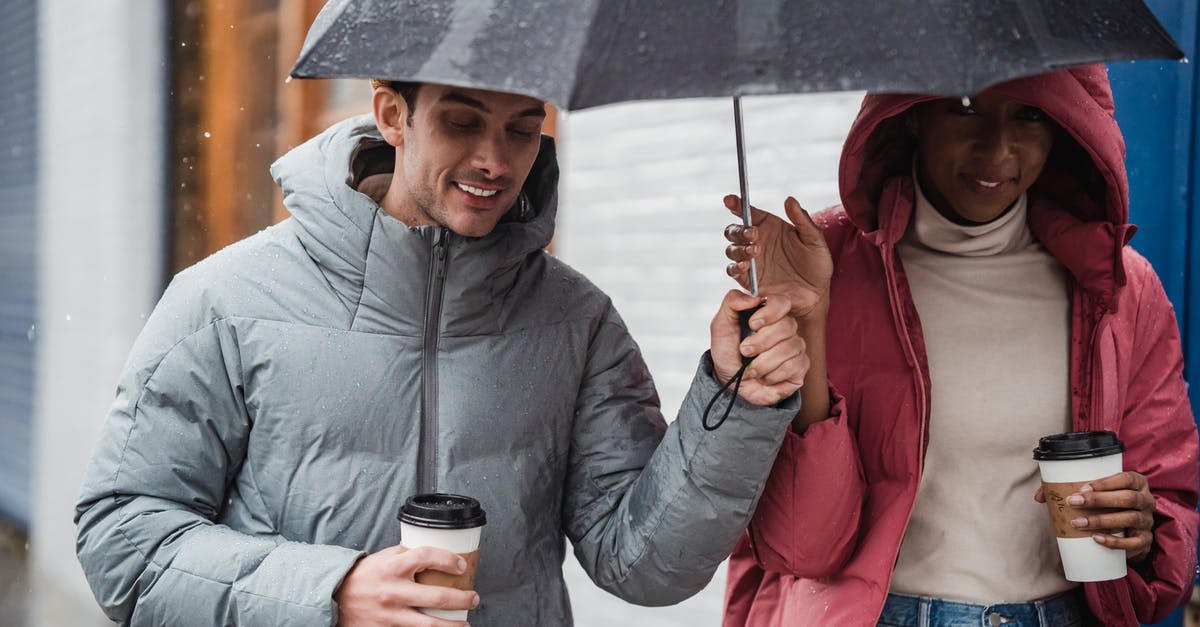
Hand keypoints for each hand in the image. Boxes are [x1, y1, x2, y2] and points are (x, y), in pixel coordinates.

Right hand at [336, 545, 478, 625]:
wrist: (335, 598)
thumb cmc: (363, 576)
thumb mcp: (383, 558)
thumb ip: (407, 555)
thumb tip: (436, 553)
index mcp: (392, 567)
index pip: (426, 556)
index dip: (448, 560)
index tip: (461, 566)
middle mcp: (392, 592)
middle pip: (437, 597)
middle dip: (462, 599)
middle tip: (473, 598)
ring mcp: (389, 616)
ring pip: (430, 625)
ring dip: (454, 626)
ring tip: (465, 624)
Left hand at [711, 289, 809, 405]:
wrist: (730, 384)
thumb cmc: (728, 353)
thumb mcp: (721, 325)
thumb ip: (732, 302)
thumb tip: (753, 297)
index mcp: (768, 314)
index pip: (781, 302)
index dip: (769, 313)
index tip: (753, 324)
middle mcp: (785, 328)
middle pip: (785, 326)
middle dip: (760, 343)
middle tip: (745, 351)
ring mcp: (795, 347)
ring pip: (788, 348)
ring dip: (762, 363)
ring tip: (751, 368)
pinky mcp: (800, 367)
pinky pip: (793, 366)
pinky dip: (772, 375)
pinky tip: (764, 377)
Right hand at [723, 195, 832, 320]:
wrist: (816, 294)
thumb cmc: (817, 265)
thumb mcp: (815, 240)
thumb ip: (802, 220)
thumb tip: (790, 200)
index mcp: (769, 227)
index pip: (748, 212)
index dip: (736, 204)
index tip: (730, 199)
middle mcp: (756, 242)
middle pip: (734, 231)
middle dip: (739, 230)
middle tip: (753, 233)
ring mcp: (751, 261)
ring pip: (731, 249)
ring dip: (739, 248)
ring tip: (755, 251)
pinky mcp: (748, 280)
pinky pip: (733, 271)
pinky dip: (735, 267)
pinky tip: (746, 265)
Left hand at [1034, 471, 1155, 561]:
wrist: (1128, 529)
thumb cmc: (1106, 504)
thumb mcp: (1093, 492)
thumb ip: (1066, 489)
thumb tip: (1038, 497)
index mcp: (1136, 483)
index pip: (1125, 478)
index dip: (1105, 483)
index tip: (1081, 487)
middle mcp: (1146, 500)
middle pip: (1128, 498)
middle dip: (1099, 500)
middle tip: (1073, 502)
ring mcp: (1147, 521)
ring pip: (1130, 519)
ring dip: (1102, 521)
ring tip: (1078, 523)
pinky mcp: (1144, 541)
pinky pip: (1133, 542)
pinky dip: (1115, 542)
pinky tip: (1097, 539)